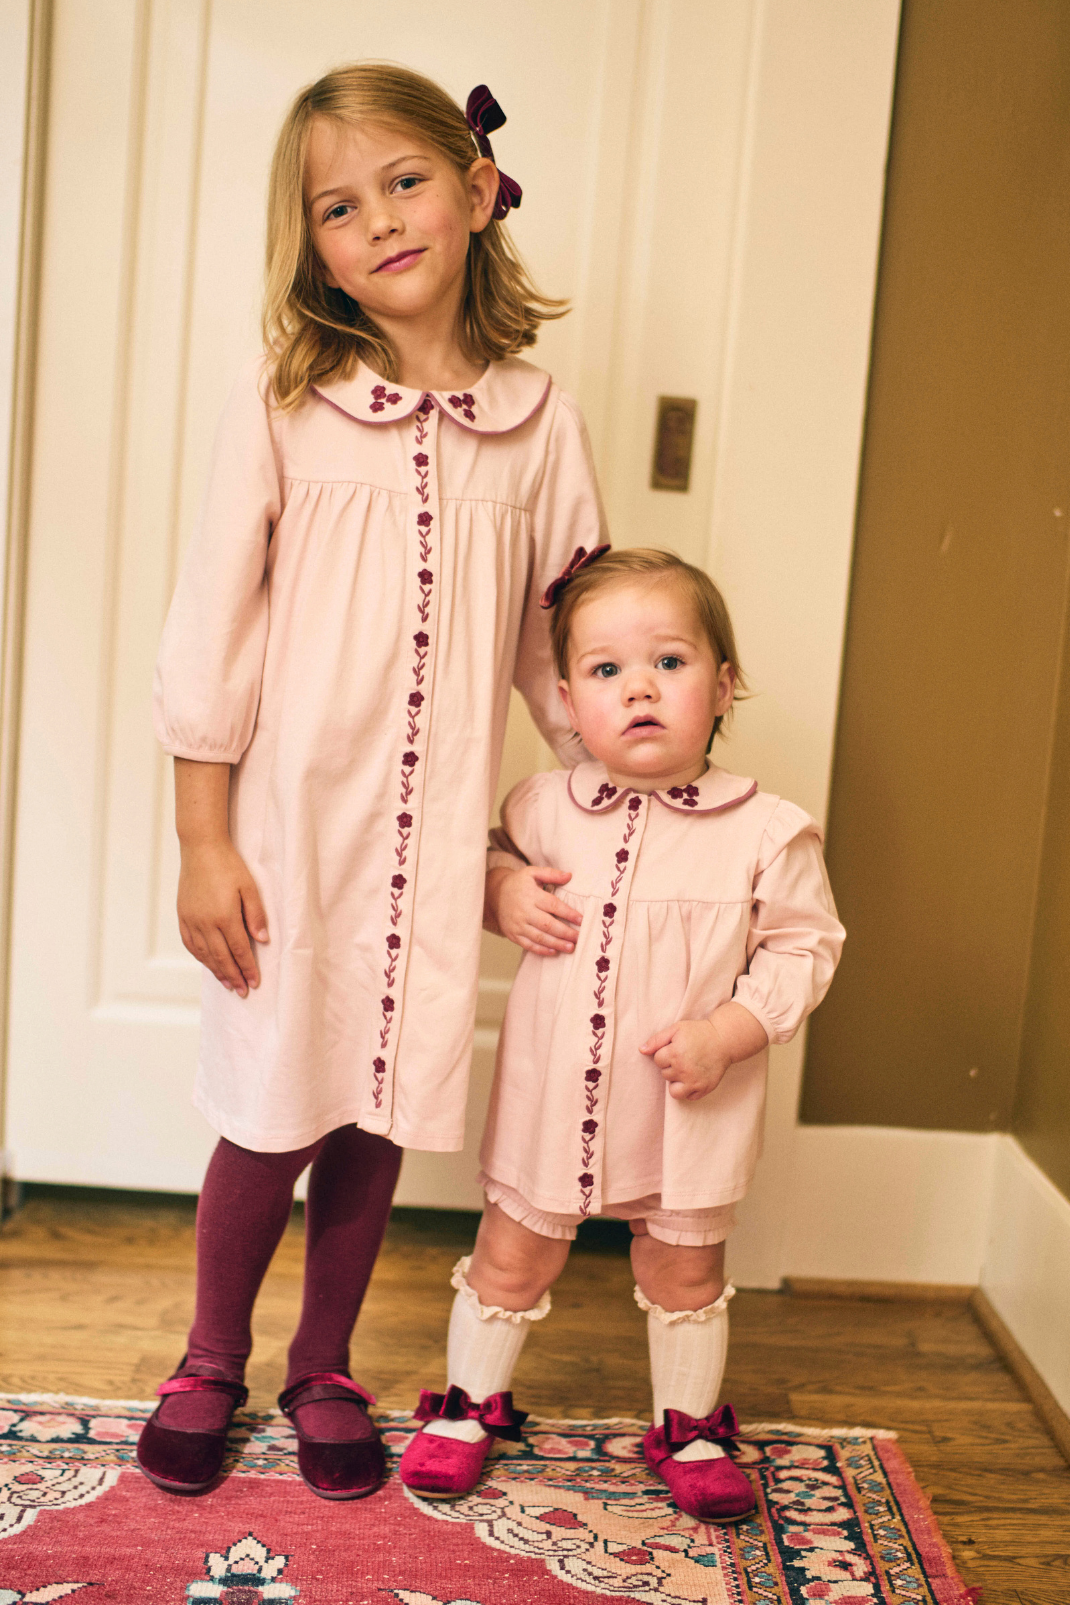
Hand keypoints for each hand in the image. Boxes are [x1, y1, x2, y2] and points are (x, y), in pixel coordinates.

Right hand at [177, 837, 268, 996]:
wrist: (201, 848)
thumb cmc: (229, 865)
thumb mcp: (249, 887)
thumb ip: (256, 915)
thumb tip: (263, 940)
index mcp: (224, 916)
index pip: (239, 949)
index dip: (248, 968)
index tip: (255, 982)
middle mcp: (205, 922)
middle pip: (221, 957)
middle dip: (234, 976)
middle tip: (243, 991)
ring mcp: (191, 920)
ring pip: (204, 954)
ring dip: (217, 971)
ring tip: (228, 984)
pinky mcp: (183, 916)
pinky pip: (190, 944)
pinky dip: (200, 957)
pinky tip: (208, 964)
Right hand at [485, 865, 581, 955]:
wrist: (494, 894)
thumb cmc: (519, 883)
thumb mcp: (533, 873)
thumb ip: (551, 874)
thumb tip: (569, 875)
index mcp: (531, 895)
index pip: (553, 905)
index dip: (568, 913)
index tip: (581, 919)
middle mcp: (524, 911)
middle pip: (547, 924)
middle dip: (565, 932)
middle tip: (579, 937)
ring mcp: (517, 924)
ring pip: (539, 937)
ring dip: (556, 943)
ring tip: (571, 947)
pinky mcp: (512, 934)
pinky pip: (528, 945)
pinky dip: (541, 950)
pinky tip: (554, 951)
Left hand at [640, 1002, 768, 1101]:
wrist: (724, 1040)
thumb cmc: (699, 1032)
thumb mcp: (676, 1029)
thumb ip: (657, 1040)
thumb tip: (641, 1050)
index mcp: (675, 1053)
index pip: (657, 1060)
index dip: (665, 1053)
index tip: (676, 1048)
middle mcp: (684, 1070)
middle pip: (665, 1074)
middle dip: (671, 1066)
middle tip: (684, 1056)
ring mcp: (694, 1082)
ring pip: (673, 1090)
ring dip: (677, 1081)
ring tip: (686, 1070)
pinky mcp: (704, 1089)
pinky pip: (687, 1097)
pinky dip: (688, 1090)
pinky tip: (694, 1077)